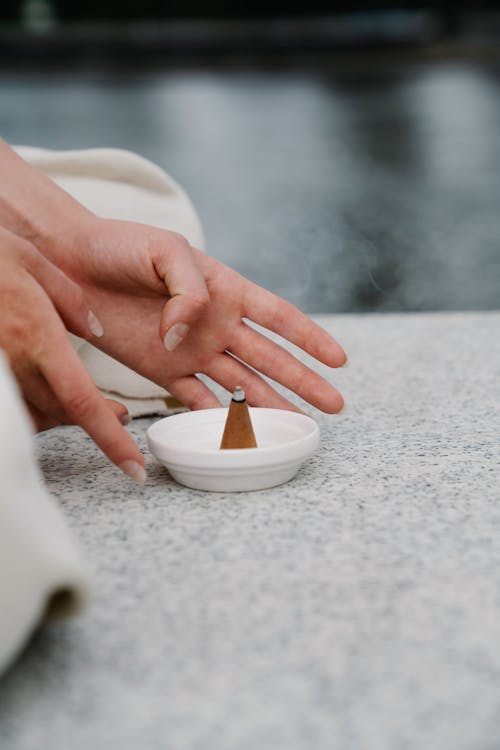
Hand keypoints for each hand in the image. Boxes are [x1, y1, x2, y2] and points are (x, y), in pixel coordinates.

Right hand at [0, 226, 145, 481]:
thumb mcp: (31, 261)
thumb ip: (68, 299)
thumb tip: (92, 331)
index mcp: (36, 335)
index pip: (81, 400)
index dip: (109, 439)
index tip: (133, 466)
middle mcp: (14, 360)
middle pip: (62, 412)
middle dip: (98, 422)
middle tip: (121, 415)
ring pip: (36, 411)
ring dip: (66, 414)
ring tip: (95, 408)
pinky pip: (14, 401)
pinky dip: (35, 405)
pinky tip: (50, 392)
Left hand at [57, 217, 346, 412]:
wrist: (73, 264)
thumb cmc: (122, 247)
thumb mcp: (165, 252)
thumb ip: (189, 290)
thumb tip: (188, 336)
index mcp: (226, 290)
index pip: (279, 317)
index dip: (311, 338)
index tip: (340, 360)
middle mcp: (217, 324)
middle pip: (271, 359)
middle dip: (304, 382)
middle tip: (335, 406)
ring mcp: (192, 349)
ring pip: (242, 384)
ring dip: (271, 405)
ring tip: (299, 427)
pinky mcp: (163, 369)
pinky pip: (196, 399)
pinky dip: (216, 417)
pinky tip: (238, 435)